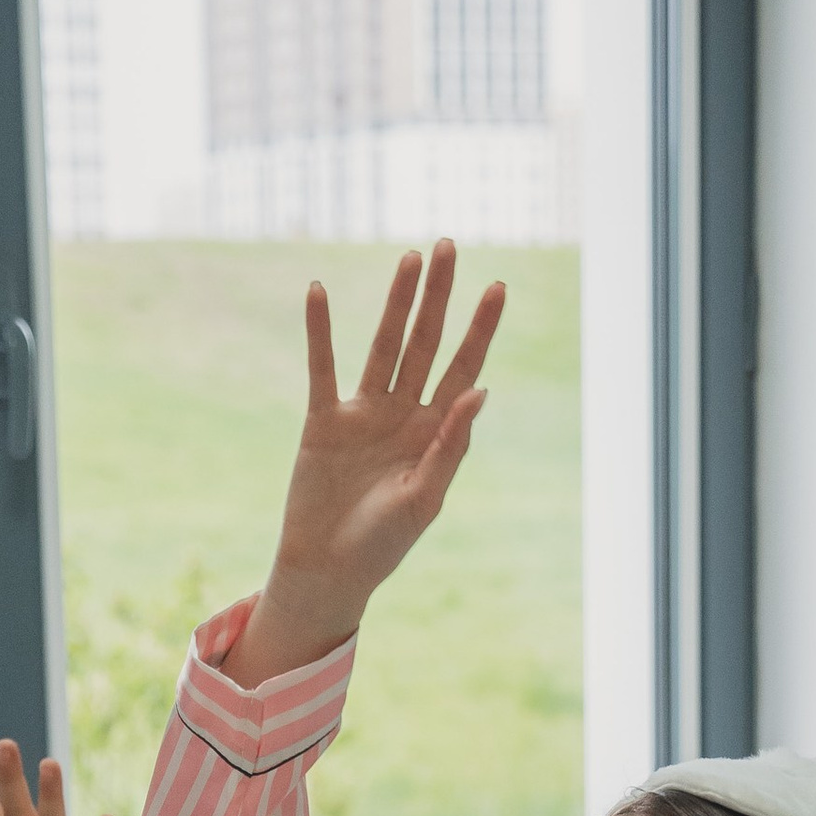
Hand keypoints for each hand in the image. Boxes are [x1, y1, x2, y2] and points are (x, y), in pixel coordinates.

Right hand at [229, 244, 506, 687]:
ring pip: (384, 346)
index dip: (480, 329)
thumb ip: (451, 444)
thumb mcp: (424, 498)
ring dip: (397, 303)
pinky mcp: (324, 420)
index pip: (464, 369)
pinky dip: (320, 332)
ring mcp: (364, 413)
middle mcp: (403, 413)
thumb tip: (480, 389)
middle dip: (439, 297)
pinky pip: (323, 368)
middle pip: (426, 343)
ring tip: (411, 258)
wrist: (329, 570)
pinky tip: (318, 292)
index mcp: (435, 433)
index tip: (498, 286)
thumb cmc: (383, 545)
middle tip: (449, 246)